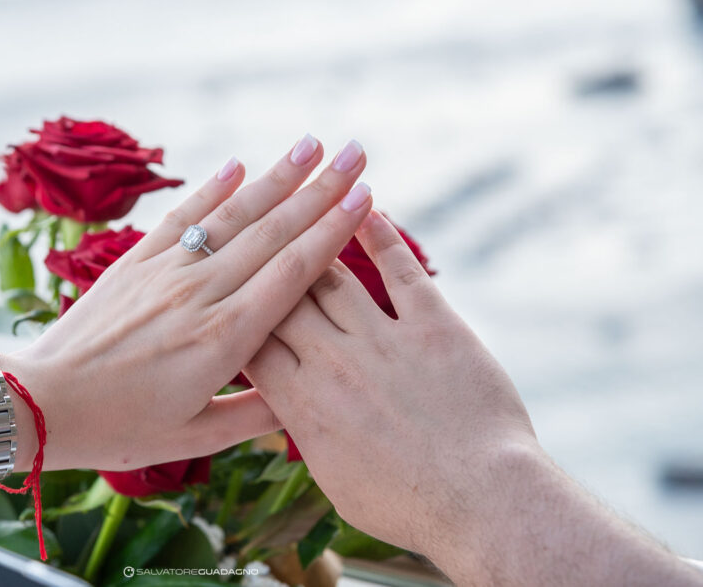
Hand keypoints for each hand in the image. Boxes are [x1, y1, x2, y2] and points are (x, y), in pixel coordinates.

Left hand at [2, 135, 373, 471]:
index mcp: (224, 339)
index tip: (365, 198)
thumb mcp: (194, 437)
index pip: (293, 272)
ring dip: (275, 177)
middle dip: (320, 189)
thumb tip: (308, 399)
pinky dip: (210, 189)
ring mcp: (165, 272)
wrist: (38, 403)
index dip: (332, 231)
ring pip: (232, 215)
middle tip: (356, 152)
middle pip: (271, 231)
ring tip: (311, 144)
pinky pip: (180, 218)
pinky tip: (237, 164)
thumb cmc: (118, 429)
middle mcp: (199, 293)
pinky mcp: (134, 263)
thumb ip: (255, 415)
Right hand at [245, 209, 535, 555]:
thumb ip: (305, 433)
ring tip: (301, 205)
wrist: (482, 504)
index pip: (251, 340)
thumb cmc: (407, 505)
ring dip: (313, 238)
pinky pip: (399, 270)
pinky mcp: (434, 327)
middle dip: (263, 267)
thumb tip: (291, 410)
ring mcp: (383, 342)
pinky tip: (366, 207)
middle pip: (280, 299)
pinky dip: (381, 234)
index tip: (230, 287)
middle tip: (255, 235)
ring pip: (331, 276)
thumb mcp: (333, 480)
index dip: (236, 309)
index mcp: (301, 404)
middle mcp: (333, 364)